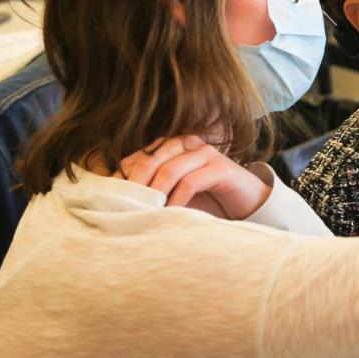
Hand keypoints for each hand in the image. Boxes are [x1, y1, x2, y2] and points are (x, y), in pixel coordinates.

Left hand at [117, 136, 271, 219]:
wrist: (247, 202)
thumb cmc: (206, 199)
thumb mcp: (174, 193)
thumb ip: (151, 190)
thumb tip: (116, 203)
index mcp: (168, 146)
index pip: (135, 158)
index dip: (121, 179)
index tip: (110, 202)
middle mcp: (185, 143)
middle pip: (148, 161)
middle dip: (134, 187)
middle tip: (124, 209)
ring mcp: (205, 153)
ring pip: (169, 170)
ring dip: (155, 194)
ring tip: (146, 213)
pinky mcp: (221, 168)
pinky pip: (191, 182)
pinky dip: (177, 200)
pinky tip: (171, 214)